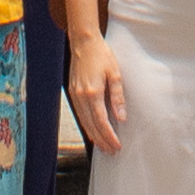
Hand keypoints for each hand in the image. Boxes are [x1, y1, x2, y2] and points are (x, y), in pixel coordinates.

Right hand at [69, 36, 131, 154]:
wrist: (83, 43)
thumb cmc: (101, 55)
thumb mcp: (115, 74)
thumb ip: (117, 97)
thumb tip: (121, 118)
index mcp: (92, 93)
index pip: (101, 121)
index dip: (109, 136)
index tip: (117, 145)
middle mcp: (81, 97)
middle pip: (91, 125)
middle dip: (102, 140)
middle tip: (112, 151)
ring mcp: (75, 95)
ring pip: (84, 122)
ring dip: (94, 136)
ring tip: (104, 146)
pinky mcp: (73, 93)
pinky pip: (80, 115)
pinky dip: (87, 126)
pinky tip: (93, 131)